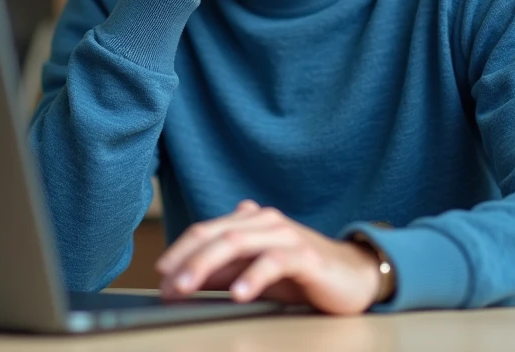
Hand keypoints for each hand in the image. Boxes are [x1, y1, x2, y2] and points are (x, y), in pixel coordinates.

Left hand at [155, 200, 382, 314]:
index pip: (205, 231)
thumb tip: (181, 282)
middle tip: (166, 283)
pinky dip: (253, 277)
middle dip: (185, 258)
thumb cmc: (301, 274)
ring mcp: (284, 235)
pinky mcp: (305, 255)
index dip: (179, 253)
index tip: (160, 277)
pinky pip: (274, 261)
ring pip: (237, 242)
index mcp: (249, 220)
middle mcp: (264, 221)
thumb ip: (221, 273)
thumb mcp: (253, 274)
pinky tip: (238, 293)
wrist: (354, 275)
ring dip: (207, 265)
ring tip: (186, 286)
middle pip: (216, 233)